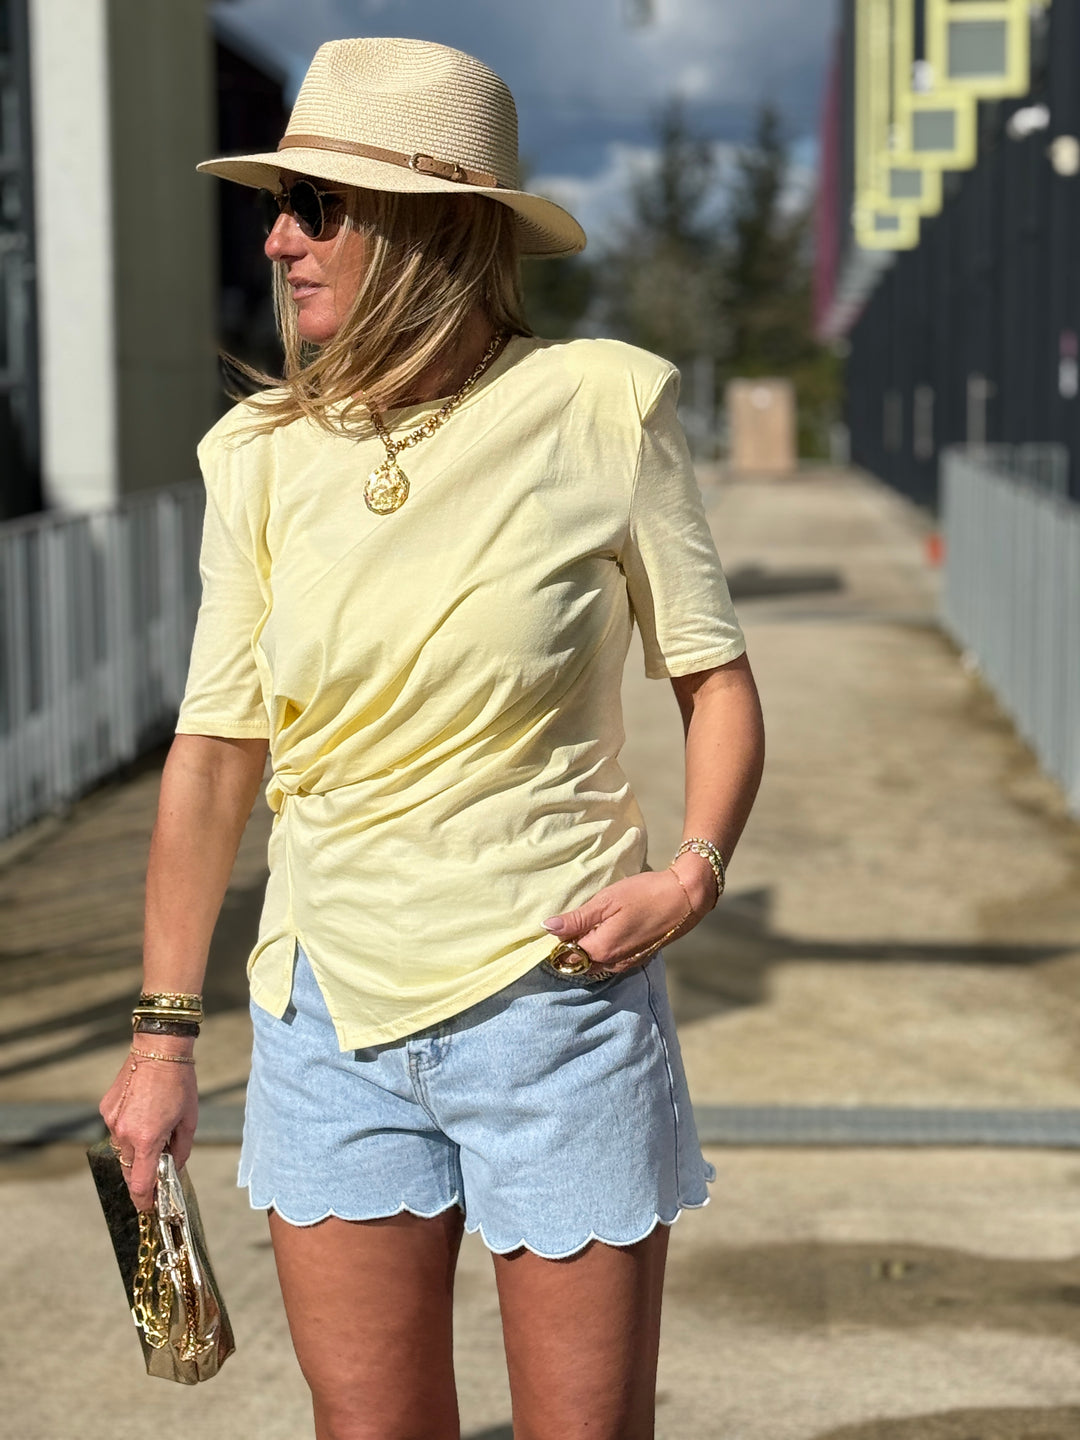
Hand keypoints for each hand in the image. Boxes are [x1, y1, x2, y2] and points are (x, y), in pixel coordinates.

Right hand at [99, 1050, 197, 1210]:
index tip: (149, 1206)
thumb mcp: (189, 1120)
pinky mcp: (106, 1109)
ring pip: (121, 1150)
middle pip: (128, 1169)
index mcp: (147, 1138)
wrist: (159, 1050)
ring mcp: (111, 1121)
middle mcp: (124, 1133)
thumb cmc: (179, 1082)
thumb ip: (181, 1150)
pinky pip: (116, 1129)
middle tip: (157, 1170)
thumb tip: (174, 1167)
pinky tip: (143, 1114)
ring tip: (154, 1131)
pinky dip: (128, 1130)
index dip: (144, 1199)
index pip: (139, 1183)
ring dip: (135, 1150)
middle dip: (141, 1175)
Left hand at [542, 868, 701, 977]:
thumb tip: (547, 928)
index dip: (557, 943)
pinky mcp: (638, 960)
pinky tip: (607, 932)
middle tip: (573, 924)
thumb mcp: (607, 900)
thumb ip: (577, 919)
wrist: (685, 899)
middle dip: (570, 951)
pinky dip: (602, 953)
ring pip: (595, 966)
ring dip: (587, 952)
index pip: (565, 956)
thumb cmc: (645, 894)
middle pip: (579, 965)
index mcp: (600, 949)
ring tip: (589, 926)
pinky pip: (610, 963)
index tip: (560, 926)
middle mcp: (611, 963)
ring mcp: (626, 964)